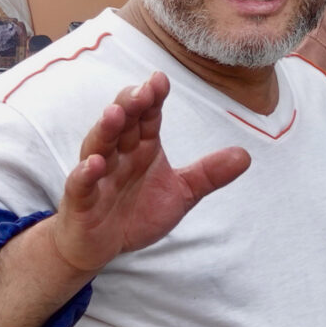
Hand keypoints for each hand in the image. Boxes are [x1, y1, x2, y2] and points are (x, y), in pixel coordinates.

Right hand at [51, 73, 249, 272]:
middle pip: (122, 124)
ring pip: (98, 146)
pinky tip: (92, 163)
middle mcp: (118, 155)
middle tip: (142, 91)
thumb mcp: (181, 193)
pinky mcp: (80, 201)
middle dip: (130, 105)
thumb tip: (245, 154)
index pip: (147, 117)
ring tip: (115, 113)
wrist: (102, 246)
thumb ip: (208, 174)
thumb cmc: (137, 212)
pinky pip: (80, 184)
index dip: (152, 98)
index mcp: (142, 148)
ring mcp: (97, 176)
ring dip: (106, 129)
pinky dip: (84, 173)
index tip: (160, 80)